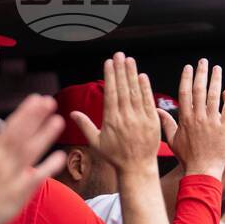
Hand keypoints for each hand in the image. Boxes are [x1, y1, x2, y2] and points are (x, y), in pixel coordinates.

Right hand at [0, 96, 65, 223]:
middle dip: (36, 117)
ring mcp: (12, 177)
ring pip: (31, 152)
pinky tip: (61, 156)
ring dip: (45, 136)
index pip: (10, 127)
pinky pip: (37, 177)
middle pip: (22, 135)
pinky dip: (49, 167)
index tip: (36, 99)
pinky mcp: (21, 193)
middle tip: (50, 101)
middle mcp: (1, 162)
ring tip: (59, 121)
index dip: (25, 113)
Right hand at [71, 53, 160, 174]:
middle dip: (121, 70)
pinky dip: (146, 89)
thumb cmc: (115, 157)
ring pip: (136, 92)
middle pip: (123, 89)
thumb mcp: (96, 142)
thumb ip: (85, 125)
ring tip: (130, 60)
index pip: (111, 93)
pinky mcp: (152, 122)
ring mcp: (140, 119)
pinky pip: (148, 102)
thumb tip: (71, 113)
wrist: (137, 168)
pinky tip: (143, 76)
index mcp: (111, 120)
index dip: (110, 76)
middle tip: (119, 54)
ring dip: (133, 75)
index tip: (109, 63)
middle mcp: (126, 117)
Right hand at [157, 59, 224, 178]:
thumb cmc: (188, 158)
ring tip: (218, 68)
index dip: (186, 78)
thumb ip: (166, 123)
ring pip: (213, 96)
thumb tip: (156, 110)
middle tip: (204, 61)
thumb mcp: (173, 140)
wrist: (203, 171)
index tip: (188, 67)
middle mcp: (198, 117)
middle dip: (201, 73)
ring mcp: (212, 122)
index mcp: (185, 118)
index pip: (185, 93)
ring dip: (216, 80)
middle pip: (199, 90)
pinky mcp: (224, 128)